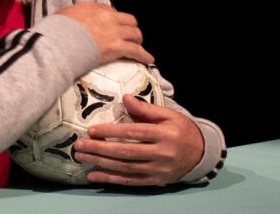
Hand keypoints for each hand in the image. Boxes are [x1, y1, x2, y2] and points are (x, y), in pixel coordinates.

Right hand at [56, 2, 153, 65]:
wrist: (60, 41)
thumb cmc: (57, 30)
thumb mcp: (63, 15)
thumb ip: (73, 16)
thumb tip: (72, 21)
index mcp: (94, 7)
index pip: (110, 11)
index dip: (114, 20)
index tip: (113, 27)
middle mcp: (107, 17)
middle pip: (129, 20)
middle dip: (131, 28)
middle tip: (130, 36)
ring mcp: (114, 32)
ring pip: (135, 33)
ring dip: (137, 40)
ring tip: (138, 46)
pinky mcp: (116, 47)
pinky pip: (135, 50)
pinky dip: (144, 55)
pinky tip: (149, 59)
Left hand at [73, 94, 203, 185]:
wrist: (201, 153)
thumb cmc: (181, 130)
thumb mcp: (168, 115)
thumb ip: (146, 109)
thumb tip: (125, 98)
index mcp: (164, 134)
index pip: (133, 132)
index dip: (111, 132)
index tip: (92, 130)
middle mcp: (160, 154)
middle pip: (125, 152)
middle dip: (100, 149)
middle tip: (79, 145)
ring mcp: (157, 170)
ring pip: (124, 168)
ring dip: (100, 163)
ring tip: (82, 156)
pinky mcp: (154, 181)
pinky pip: (129, 181)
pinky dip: (110, 179)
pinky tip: (94, 175)